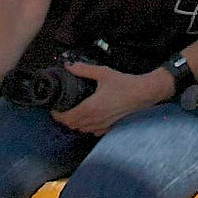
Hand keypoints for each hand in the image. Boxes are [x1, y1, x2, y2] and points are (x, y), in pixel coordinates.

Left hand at [52, 63, 169, 135]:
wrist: (143, 94)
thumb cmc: (123, 83)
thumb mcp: (103, 73)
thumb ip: (84, 69)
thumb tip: (68, 66)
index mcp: (91, 108)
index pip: (68, 118)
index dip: (57, 115)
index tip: (53, 108)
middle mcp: (95, 120)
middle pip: (72, 125)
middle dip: (64, 119)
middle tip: (60, 108)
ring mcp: (103, 126)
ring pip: (82, 130)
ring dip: (74, 123)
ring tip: (71, 112)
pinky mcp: (110, 127)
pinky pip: (93, 131)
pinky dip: (86, 126)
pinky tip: (87, 117)